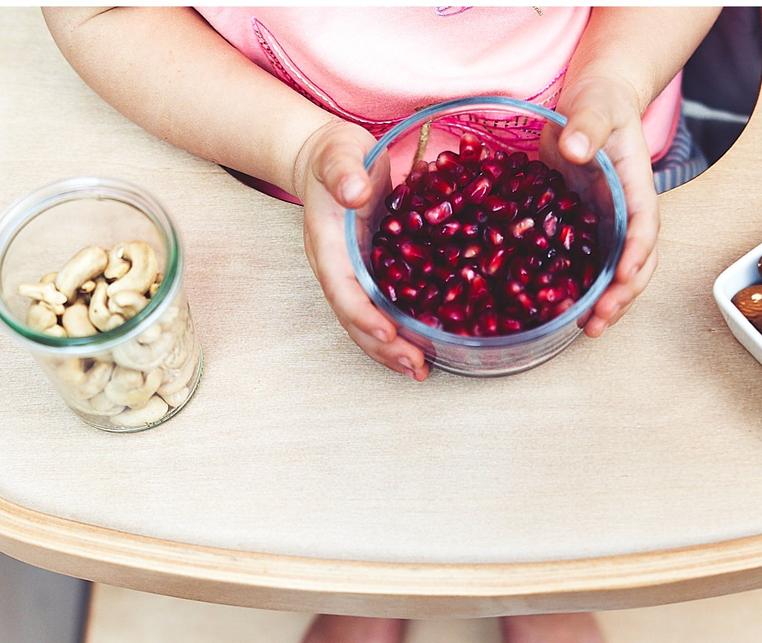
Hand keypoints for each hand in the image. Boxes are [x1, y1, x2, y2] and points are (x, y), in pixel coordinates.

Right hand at [292, 121, 429, 380]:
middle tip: (416, 367)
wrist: (332, 160)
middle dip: (384, 348)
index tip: (387, 334)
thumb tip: (355, 192)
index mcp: (328, 246)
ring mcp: (358, 277)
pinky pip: (390, 309)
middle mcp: (341, 270)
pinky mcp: (378, 276)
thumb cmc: (334, 156)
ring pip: (372, 323)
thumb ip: (342, 170)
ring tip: (422, 370)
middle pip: (356, 319)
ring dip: (395, 351)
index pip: (342, 288)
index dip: (363, 315)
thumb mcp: (337, 153)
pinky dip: (407, 332)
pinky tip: (433, 348)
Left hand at [555, 74, 660, 337]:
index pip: (644, 227)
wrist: (593, 101)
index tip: (624, 275)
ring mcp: (607, 226)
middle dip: (622, 296)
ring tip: (588, 329)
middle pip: (636, 264)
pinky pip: (585, 265)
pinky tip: (561, 311)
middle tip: (600, 322)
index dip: (636, 254)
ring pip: (615, 273)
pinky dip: (579, 290)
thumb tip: (575, 147)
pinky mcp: (585, 231)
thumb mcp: (595, 105)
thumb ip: (586, 125)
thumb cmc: (601, 101)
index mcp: (637, 188)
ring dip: (606, 303)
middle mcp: (627, 215)